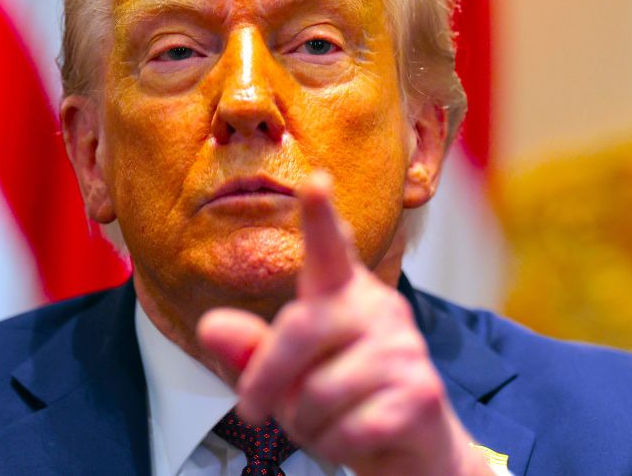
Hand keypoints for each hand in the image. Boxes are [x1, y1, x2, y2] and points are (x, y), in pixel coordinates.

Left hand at [197, 172, 492, 475]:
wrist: (410, 449)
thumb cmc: (343, 401)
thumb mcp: (287, 375)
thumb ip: (250, 350)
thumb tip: (211, 326)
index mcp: (343, 293)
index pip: (330, 248)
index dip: (321, 217)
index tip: (316, 181)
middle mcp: (379, 308)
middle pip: (299, 329)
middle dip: (265, 380)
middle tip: (253, 409)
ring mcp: (405, 348)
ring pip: (319, 392)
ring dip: (308, 425)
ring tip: (329, 422)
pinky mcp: (420, 393)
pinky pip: (348, 428)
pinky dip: (336, 446)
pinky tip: (355, 437)